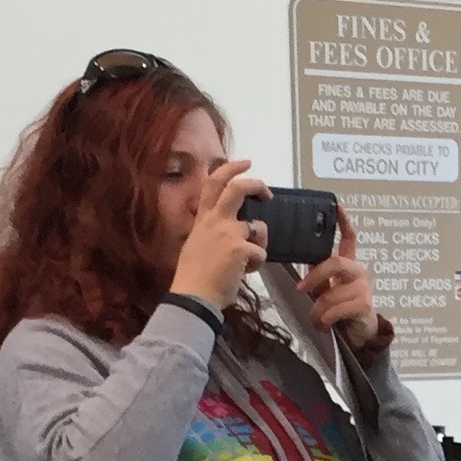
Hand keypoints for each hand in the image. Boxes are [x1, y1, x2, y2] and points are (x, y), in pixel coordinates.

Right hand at [170, 157, 267, 308]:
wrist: (193, 296)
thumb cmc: (194, 276)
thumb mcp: (195, 244)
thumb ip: (209, 232)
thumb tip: (224, 232)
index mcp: (203, 219)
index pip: (213, 183)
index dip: (231, 169)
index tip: (246, 163)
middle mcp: (215, 220)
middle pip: (238, 189)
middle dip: (257, 185)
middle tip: (267, 194)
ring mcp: (228, 233)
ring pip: (258, 227)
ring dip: (261, 241)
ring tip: (249, 259)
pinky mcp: (241, 249)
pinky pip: (260, 253)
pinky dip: (256, 264)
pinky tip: (243, 273)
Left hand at [301, 203, 382, 350]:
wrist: (360, 335)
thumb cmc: (341, 310)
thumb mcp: (326, 289)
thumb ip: (318, 274)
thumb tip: (303, 260)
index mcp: (348, 264)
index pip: (349, 238)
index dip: (344, 222)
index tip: (338, 206)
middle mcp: (358, 271)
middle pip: (335, 263)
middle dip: (315, 276)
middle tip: (301, 288)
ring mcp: (363, 287)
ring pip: (331, 293)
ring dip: (317, 310)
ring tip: (316, 320)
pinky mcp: (364, 304)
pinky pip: (336, 309)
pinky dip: (325, 320)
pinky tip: (325, 326)